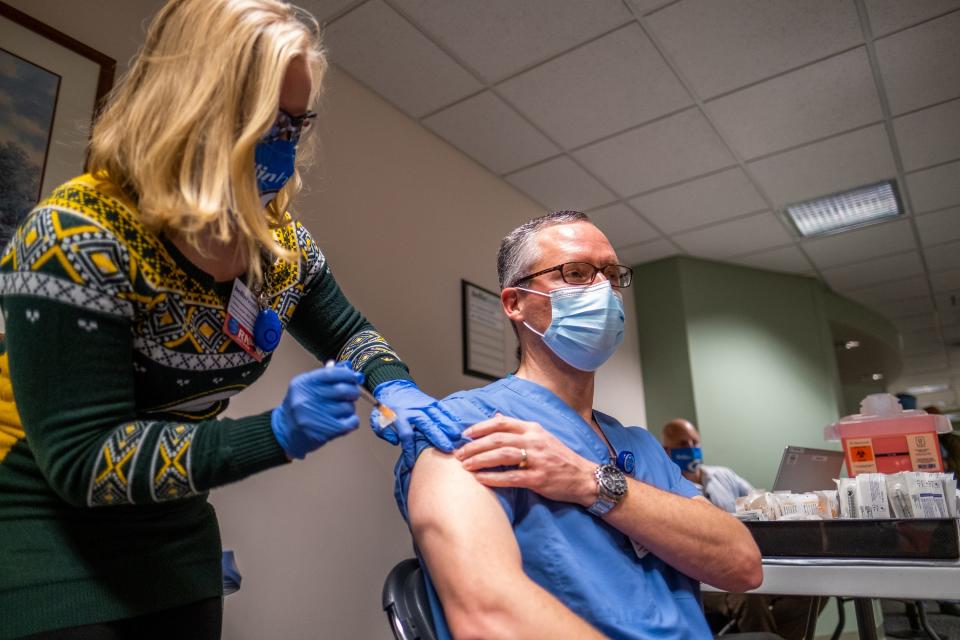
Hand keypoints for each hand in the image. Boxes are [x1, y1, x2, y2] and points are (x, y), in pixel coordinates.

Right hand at [271, 362, 362, 458]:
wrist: (284, 432)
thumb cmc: (299, 407)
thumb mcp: (306, 387)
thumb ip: (325, 376)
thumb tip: (347, 367)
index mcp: (303, 384)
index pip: (331, 373)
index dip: (347, 374)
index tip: (355, 377)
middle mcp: (306, 399)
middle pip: (342, 390)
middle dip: (353, 391)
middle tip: (352, 394)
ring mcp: (314, 416)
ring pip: (347, 407)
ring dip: (350, 408)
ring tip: (342, 411)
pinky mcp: (323, 432)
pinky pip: (350, 422)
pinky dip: (353, 421)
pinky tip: (346, 421)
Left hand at [371, 380, 463, 467]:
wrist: (393, 388)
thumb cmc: (386, 408)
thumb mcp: (377, 420)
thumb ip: (383, 432)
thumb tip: (395, 441)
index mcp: (398, 416)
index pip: (405, 435)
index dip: (409, 450)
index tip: (412, 462)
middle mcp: (412, 410)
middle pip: (426, 425)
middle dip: (438, 437)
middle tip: (447, 448)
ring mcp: (422, 405)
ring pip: (437, 416)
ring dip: (447, 427)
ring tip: (456, 437)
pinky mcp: (430, 401)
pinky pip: (441, 408)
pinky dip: (449, 415)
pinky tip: (456, 423)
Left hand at [454, 414, 596, 506]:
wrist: (584, 477)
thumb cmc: (560, 458)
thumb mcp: (541, 436)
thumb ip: (518, 428)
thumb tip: (495, 417)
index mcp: (533, 429)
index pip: (501, 423)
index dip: (480, 428)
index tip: (464, 434)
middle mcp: (534, 440)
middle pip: (497, 439)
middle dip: (474, 446)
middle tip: (459, 453)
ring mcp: (537, 459)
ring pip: (502, 456)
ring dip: (480, 460)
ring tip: (465, 465)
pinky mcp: (539, 478)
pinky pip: (511, 477)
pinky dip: (493, 478)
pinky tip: (480, 479)